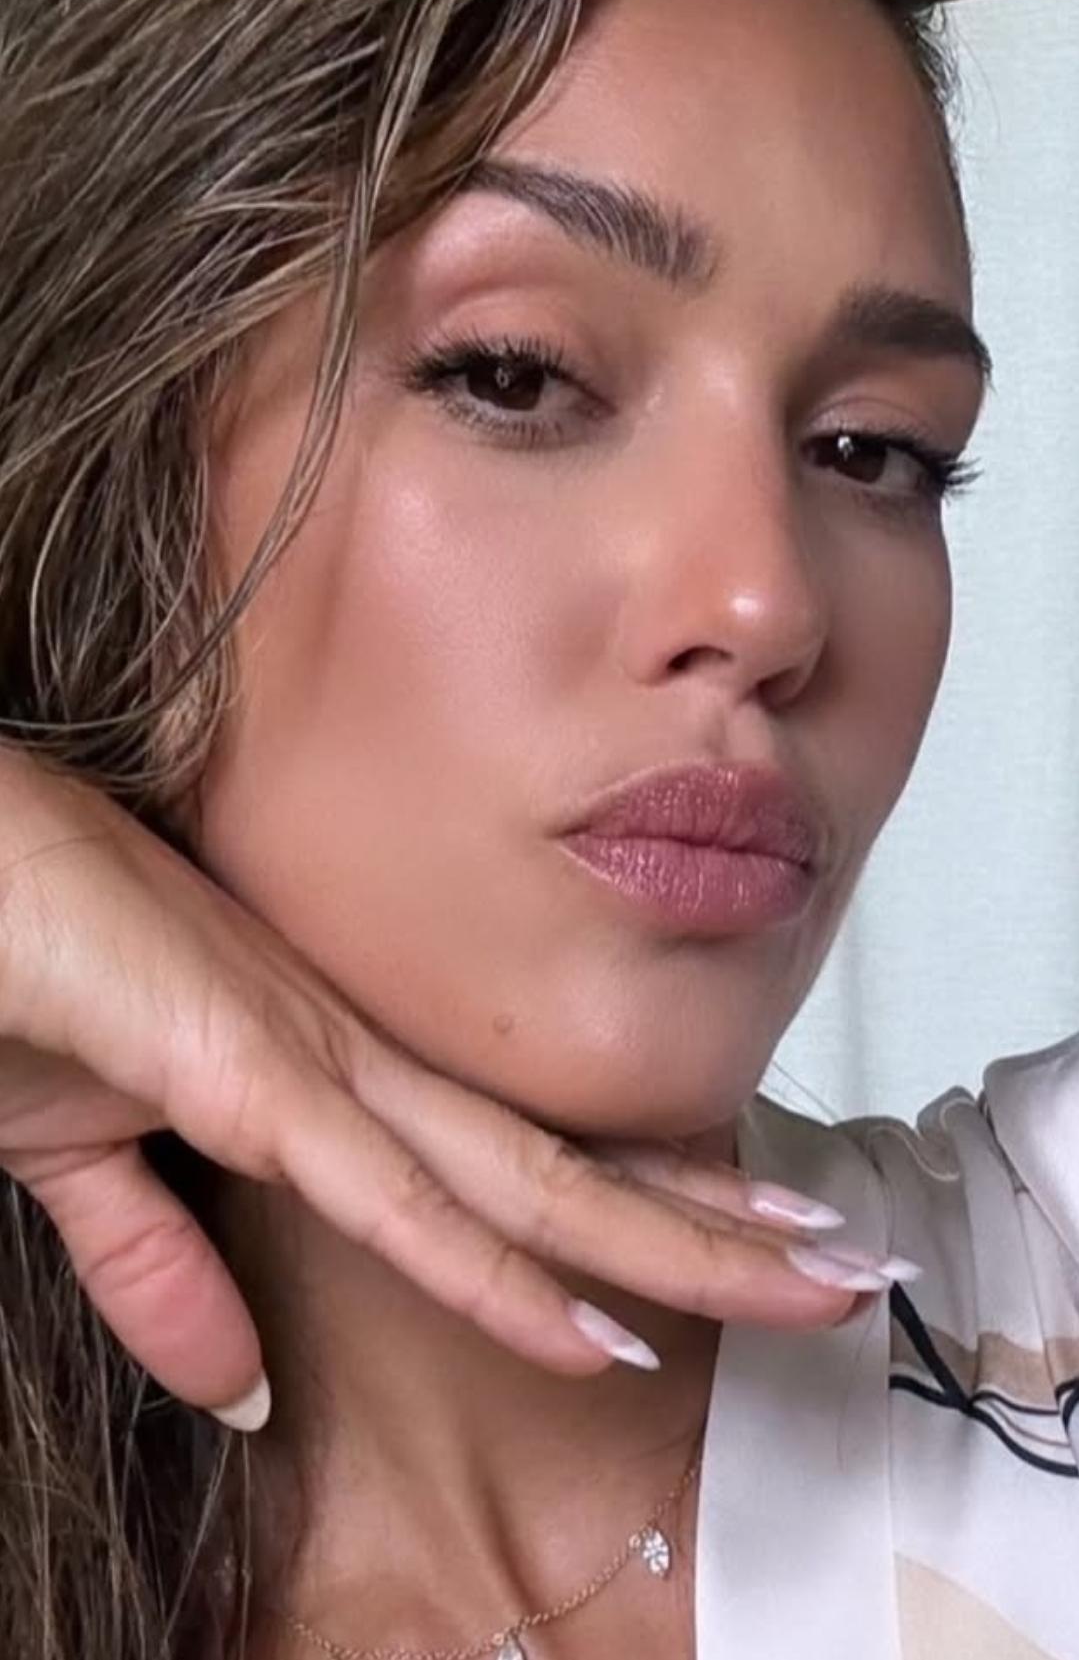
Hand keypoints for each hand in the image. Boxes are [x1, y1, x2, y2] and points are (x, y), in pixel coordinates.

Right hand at [0, 745, 885, 1427]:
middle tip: (845, 1260)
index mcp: (327, 1067)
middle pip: (562, 1167)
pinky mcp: (236, 1069)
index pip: (516, 1151)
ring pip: (520, 1181)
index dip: (639, 1198)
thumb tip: (246, 1385)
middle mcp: (351, 1056)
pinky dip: (498, 1270)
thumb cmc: (11, 979)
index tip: (745, 1234)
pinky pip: (390, 1195)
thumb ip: (163, 1266)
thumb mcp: (88, 1162)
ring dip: (668, 1241)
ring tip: (800, 1274)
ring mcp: (306, 1059)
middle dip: (710, 1222)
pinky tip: (590, 1329)